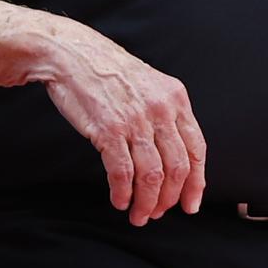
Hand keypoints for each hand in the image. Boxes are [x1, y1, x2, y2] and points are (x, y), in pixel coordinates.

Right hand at [38, 18, 206, 225]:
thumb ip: (164, 114)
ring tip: (138, 214)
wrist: (70, 53)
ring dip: (146, 202)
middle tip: (157, 213)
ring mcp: (135, 119)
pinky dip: (123, 192)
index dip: (196, 183)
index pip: (196, 150)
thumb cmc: (105, 71)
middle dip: (169, 199)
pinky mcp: (108, 128)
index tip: (190, 204)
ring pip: (152, 175)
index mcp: (175, 97)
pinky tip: (119, 200)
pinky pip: (122, 172)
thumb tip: (172, 157)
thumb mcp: (148, 84)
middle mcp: (160, 109)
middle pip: (177, 167)